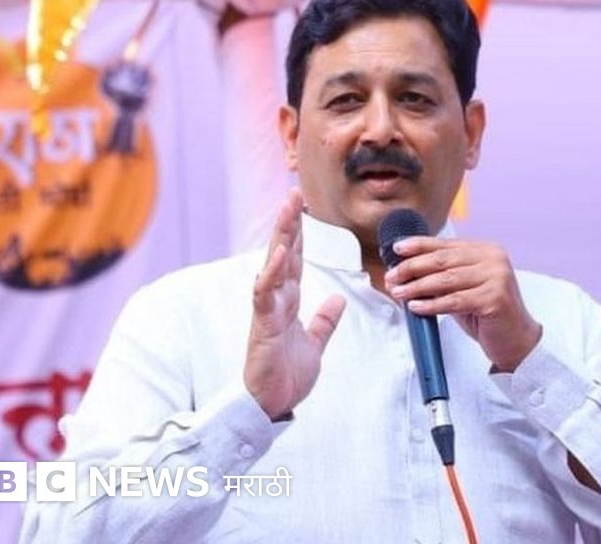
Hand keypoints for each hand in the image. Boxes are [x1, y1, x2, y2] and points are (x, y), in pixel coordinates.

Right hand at [245, 189, 345, 419]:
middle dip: (288, 223)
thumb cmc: (286, 375)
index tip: (303, 206)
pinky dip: (272, 272)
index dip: (300, 233)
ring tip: (287, 210)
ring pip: (273, 265)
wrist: (271, 405)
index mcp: (289, 302)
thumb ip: (324, 321)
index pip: (296, 260)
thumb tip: (338, 300)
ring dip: (281, 236)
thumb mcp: (314, 344)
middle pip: (284, 254)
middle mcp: (276, 300)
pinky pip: (266, 294)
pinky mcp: (262, 326)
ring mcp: (268, 310)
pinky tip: (281, 252)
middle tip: (293, 194)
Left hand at [384, 238, 541, 371]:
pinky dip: (432, 304)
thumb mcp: (462, 289)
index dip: (419, 246)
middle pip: (443, 260)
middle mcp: (494, 259)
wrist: (516, 340)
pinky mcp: (495, 299)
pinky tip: (416, 306)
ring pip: (446, 280)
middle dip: (412, 268)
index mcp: (486, 251)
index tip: (397, 250)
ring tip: (398, 292)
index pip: (445, 245)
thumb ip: (441, 277)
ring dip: (417, 287)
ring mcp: (497, 278)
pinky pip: (455, 301)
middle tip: (392, 277)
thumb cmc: (487, 315)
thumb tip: (405, 272)